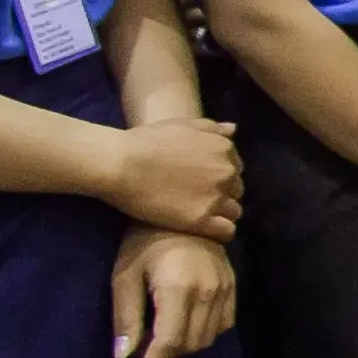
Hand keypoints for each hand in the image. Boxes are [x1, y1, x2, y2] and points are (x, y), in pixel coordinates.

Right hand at [103, 117, 241, 238]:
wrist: (121, 164)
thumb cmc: (146, 141)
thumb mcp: (183, 125)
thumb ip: (212, 128)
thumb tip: (233, 129)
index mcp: (224, 149)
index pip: (235, 169)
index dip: (219, 176)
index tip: (201, 182)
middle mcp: (227, 173)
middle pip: (236, 190)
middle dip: (221, 194)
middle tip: (197, 199)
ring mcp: (216, 197)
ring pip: (234, 211)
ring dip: (221, 213)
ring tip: (198, 215)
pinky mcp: (202, 220)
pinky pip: (227, 230)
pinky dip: (219, 231)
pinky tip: (203, 230)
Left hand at [110, 226, 235, 357]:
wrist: (182, 211)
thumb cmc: (144, 240)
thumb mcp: (125, 275)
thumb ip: (126, 317)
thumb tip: (123, 357)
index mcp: (178, 289)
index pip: (168, 343)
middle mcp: (208, 293)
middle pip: (188, 346)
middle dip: (164, 355)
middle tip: (141, 346)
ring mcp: (225, 290)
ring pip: (207, 339)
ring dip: (182, 346)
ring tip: (161, 333)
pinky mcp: (234, 286)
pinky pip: (223, 326)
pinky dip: (203, 333)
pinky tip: (185, 322)